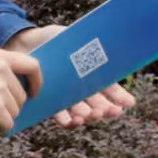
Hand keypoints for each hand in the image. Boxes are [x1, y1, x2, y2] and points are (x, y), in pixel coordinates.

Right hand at [0, 47, 41, 131]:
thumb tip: (16, 91)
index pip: (32, 65)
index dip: (37, 81)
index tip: (34, 93)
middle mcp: (2, 69)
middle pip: (21, 96)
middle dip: (8, 107)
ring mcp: (0, 88)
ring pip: (15, 112)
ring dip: (1, 118)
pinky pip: (7, 125)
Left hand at [3, 26, 135, 127]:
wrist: (28, 44)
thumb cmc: (56, 39)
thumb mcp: (74, 36)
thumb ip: (87, 42)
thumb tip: (108, 39)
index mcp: (92, 72)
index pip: (109, 87)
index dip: (120, 96)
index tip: (129, 103)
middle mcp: (81, 87)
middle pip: (97, 102)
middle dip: (105, 108)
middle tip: (109, 111)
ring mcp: (66, 96)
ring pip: (80, 110)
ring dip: (87, 116)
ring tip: (89, 115)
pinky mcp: (50, 101)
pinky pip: (60, 114)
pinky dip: (66, 120)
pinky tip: (72, 121)